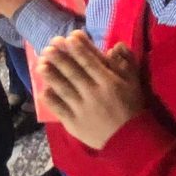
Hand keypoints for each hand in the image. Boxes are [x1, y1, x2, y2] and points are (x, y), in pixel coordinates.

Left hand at [37, 32, 143, 149]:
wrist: (128, 138)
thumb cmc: (131, 106)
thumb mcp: (134, 81)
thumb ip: (127, 61)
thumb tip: (116, 45)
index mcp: (109, 82)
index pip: (90, 61)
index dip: (80, 48)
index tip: (70, 37)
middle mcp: (93, 93)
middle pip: (73, 72)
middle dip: (60, 58)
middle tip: (48, 46)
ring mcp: (81, 108)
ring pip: (63, 88)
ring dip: (51, 75)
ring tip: (41, 64)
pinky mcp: (73, 123)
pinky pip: (59, 108)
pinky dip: (51, 99)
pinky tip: (43, 90)